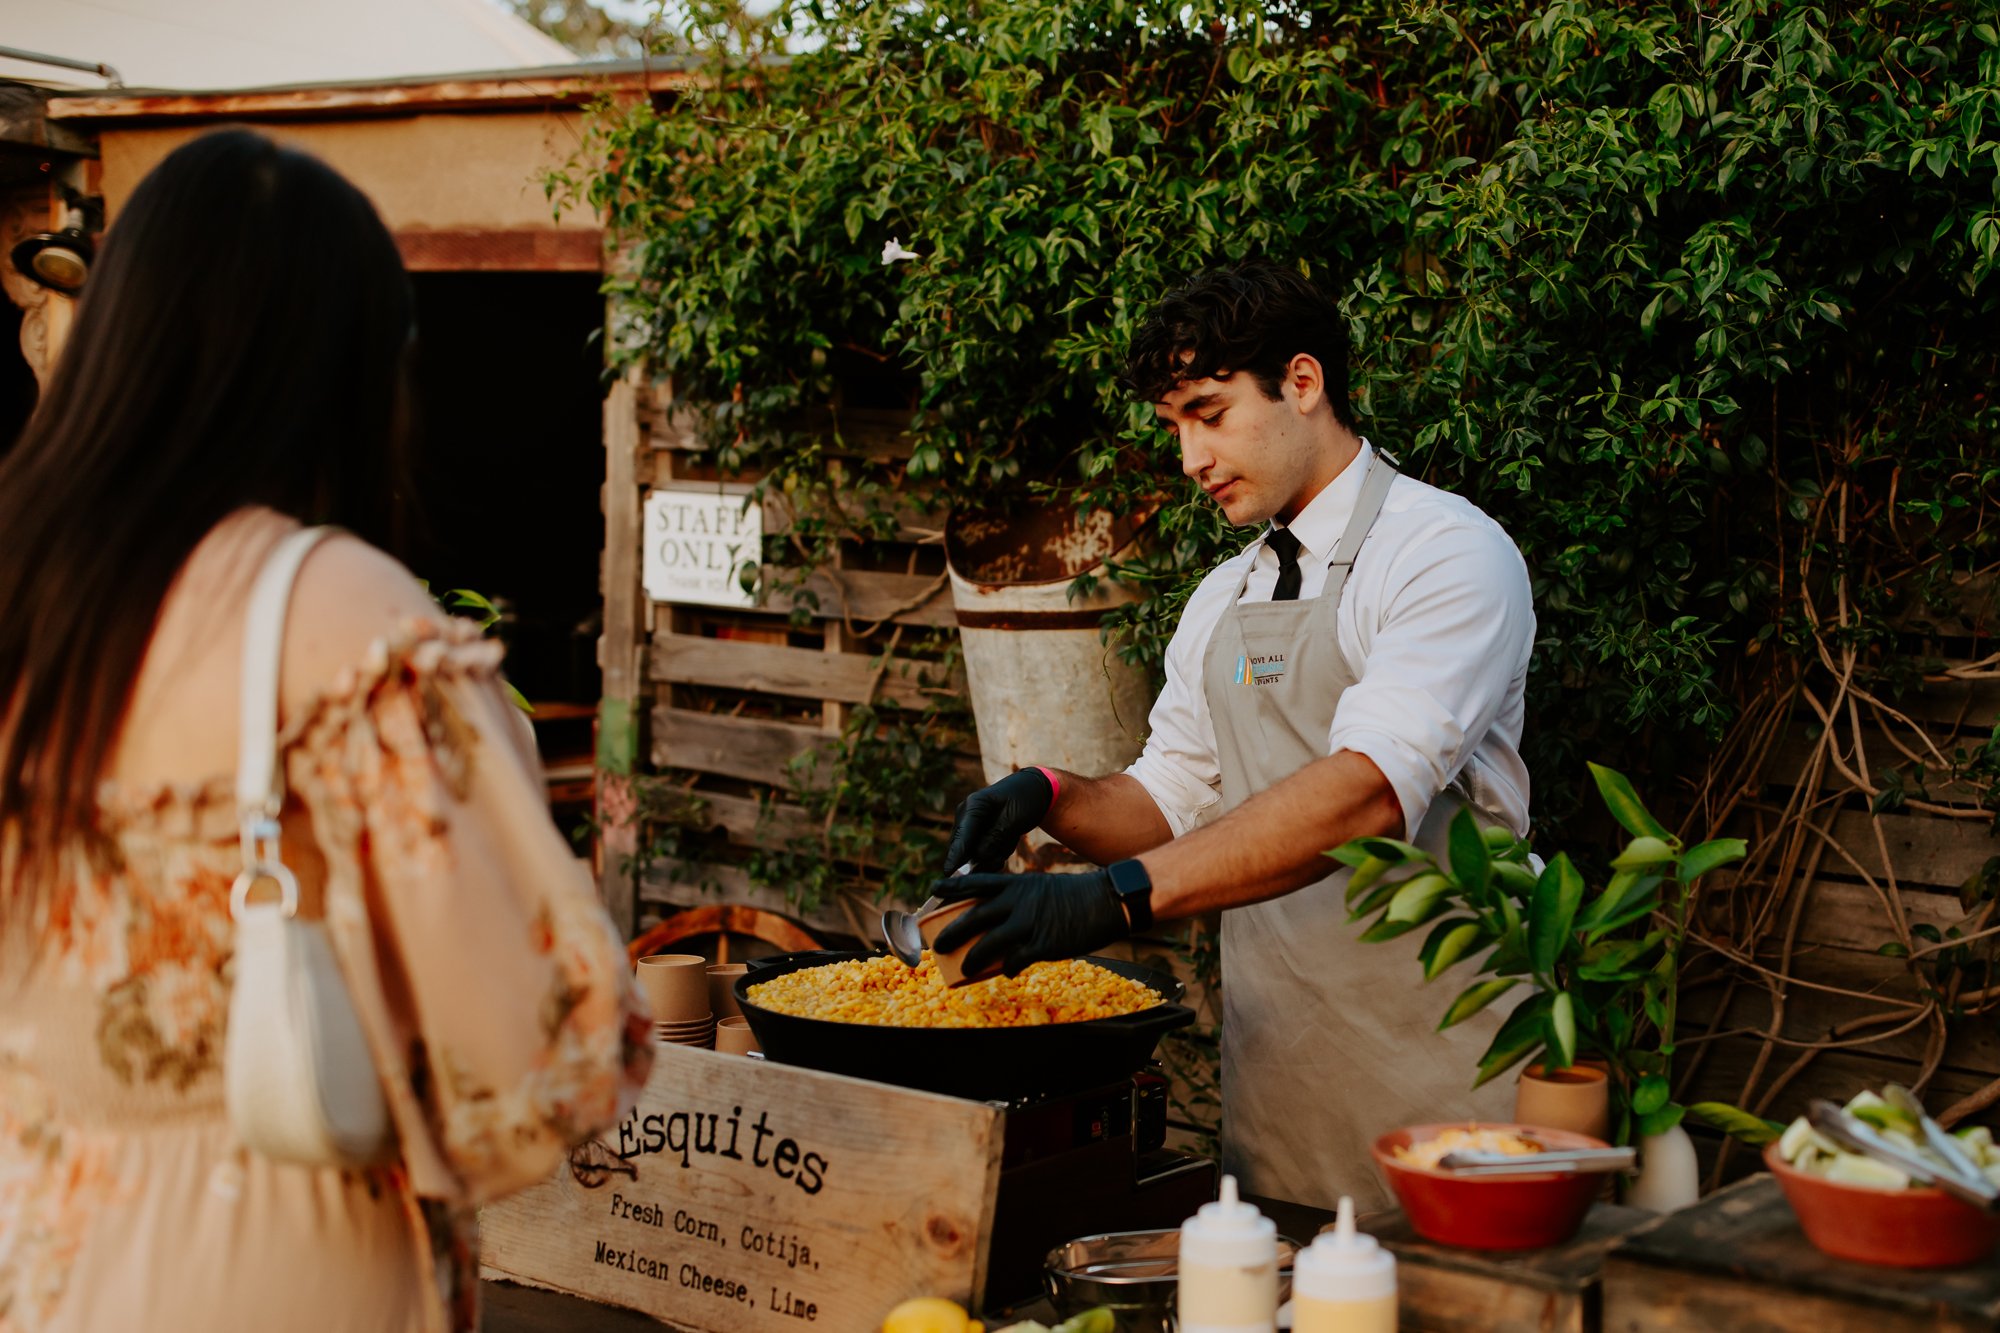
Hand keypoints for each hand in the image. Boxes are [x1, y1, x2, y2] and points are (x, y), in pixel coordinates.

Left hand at [931, 869, 1127, 978]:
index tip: (933, 889)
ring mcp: (1029, 923)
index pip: (977, 882)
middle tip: (937, 945)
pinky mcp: (1043, 943)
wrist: (1105, 901)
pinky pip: (1017, 960)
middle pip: (975, 917)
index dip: (953, 886)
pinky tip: (1007, 973)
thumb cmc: (1074, 895)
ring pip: (990, 943)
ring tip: (964, 969)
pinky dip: (1009, 968)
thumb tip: (1001, 921)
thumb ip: (1019, 900)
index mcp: (1017, 884)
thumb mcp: (1041, 888)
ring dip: (973, 958)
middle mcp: (1018, 901)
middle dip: (952, 932)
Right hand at [942, 768, 1055, 873]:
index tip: (948, 873)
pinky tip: (1009, 839)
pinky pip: (981, 851)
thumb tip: (976, 858)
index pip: (962, 836)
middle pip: (963, 848)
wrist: (1034, 790)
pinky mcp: (976, 833)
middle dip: (981, 859)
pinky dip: (996, 851)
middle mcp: (966, 814)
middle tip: (1000, 860)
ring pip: (973, 852)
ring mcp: (970, 824)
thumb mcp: (1014, 820)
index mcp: (974, 805)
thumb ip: (994, 839)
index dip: (955, 856)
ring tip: (1009, 841)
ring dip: (992, 854)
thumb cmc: (1026, 801)